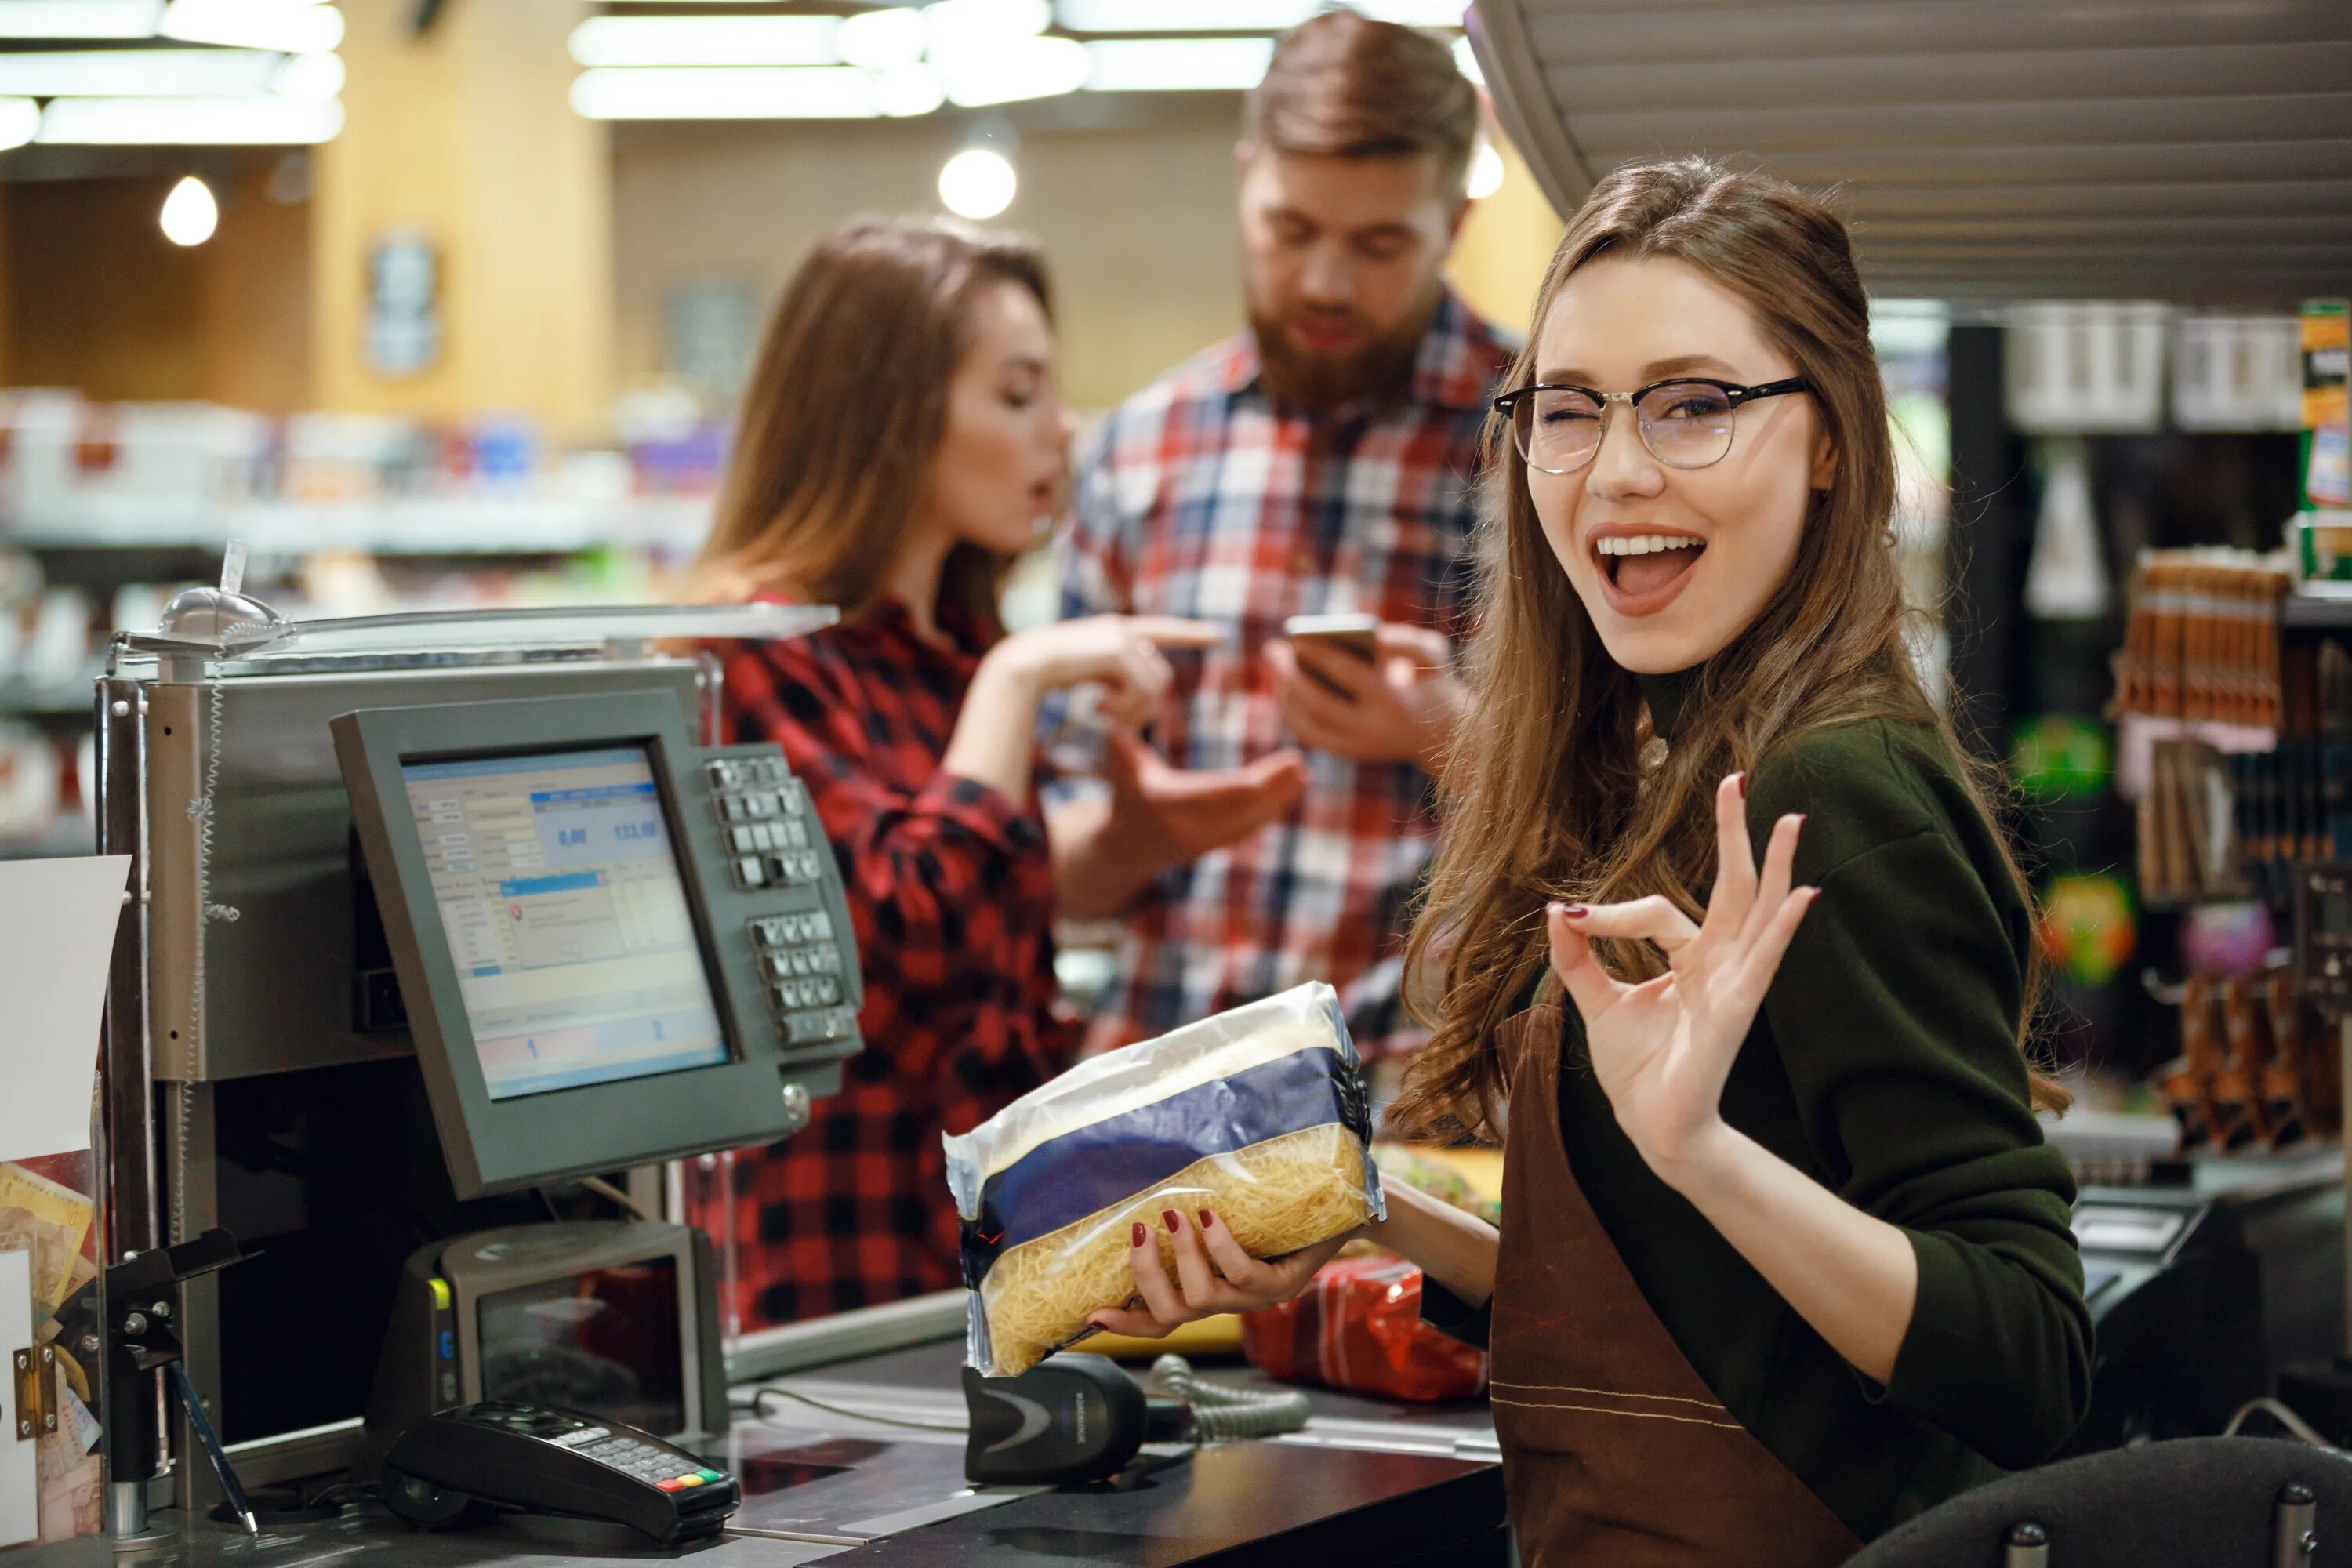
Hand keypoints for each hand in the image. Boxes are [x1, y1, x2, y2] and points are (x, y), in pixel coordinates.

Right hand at [988, 615, 1219, 726]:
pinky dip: (1122, 709)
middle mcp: (1121, 629)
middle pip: (1161, 677)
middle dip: (1144, 708)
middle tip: (1113, 722)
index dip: (1191, 633)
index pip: (1163, 630)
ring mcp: (1120, 637)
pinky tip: (1095, 708)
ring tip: (1101, 715)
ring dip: (1131, 712)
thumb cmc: (1045, 673)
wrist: (1022, 665)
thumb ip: (1115, 676)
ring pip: (1154, 688)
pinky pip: (1141, 690)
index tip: (1220, 635)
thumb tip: (1144, 693)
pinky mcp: (1117, 650)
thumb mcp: (1087, 673)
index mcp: (1114, 631)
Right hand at [1086, 1207, 1352, 1337]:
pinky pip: (1240, 1273)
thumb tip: (1145, 1192)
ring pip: (1201, 1297)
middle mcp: (1229, 1303)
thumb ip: (1191, 1217)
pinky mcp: (1282, 1285)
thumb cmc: (1275, 1211)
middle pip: (1171, 1315)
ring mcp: (1256, 1299)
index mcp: (1210, 1293)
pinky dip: (1218, 1244)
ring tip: (1174, 1217)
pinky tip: (1208, 1217)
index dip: (1126, 1322)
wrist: (1341, 1212)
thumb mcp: (1227, 1216)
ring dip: (1181, 1255)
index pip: (1160, 1321)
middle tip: (1138, 1233)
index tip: (1091, 1313)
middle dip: (1146, 1276)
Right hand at [1100, 729, 1306, 866]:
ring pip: (1250, 821)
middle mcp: (1191, 829)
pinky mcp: (1214, 847)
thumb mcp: (1120, 768)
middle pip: (1244, 809)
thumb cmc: (1125, 793)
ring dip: (1278, 800)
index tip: (1284, 762)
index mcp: (1171, 806)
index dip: (1259, 780)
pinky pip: (1246, 829)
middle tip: (1302, 768)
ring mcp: (1205, 843)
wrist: (1124, 846)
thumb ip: (1120, 748)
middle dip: (1276, 790)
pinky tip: (1286, 794)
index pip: (1225, 793)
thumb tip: (1113, 729)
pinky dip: (1267, 812)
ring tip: (1302, 777)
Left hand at [1267, 622, 1461, 771]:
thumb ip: (1405, 640)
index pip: (1349, 676)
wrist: (1445, 735)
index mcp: (1395, 704)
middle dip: (1291, 676)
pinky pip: (1310, 735)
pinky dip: (1293, 713)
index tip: (1296, 638)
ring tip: (1277, 665)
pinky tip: (1285, 689)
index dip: (1319, 655)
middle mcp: (1373, 731)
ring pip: (1308, 725)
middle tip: (1272, 649)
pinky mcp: (1349, 754)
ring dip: (1286, 695)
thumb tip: (1371, 638)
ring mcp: (1359, 748)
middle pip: (1320, 704)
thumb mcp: (1434, 655)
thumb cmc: (1435, 684)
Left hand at [1547, 775, 1817, 1181]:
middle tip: (1736, 778)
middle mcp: (1718, 963)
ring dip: (1775, 866)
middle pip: (1732, 887)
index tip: (1570, 919)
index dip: (1609, 913)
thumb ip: (1578, 958)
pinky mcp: (1736, 1010)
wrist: (1652, 1127)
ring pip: (1758, 912)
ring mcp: (1733, 984)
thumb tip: (1556, 909)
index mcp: (1689, 958)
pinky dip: (1782, 928)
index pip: (1656, 911)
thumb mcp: (1596, 1003)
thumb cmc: (1637, 1070)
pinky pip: (1763, 962)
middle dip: (1734, 834)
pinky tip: (1805, 895)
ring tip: (1793, 820)